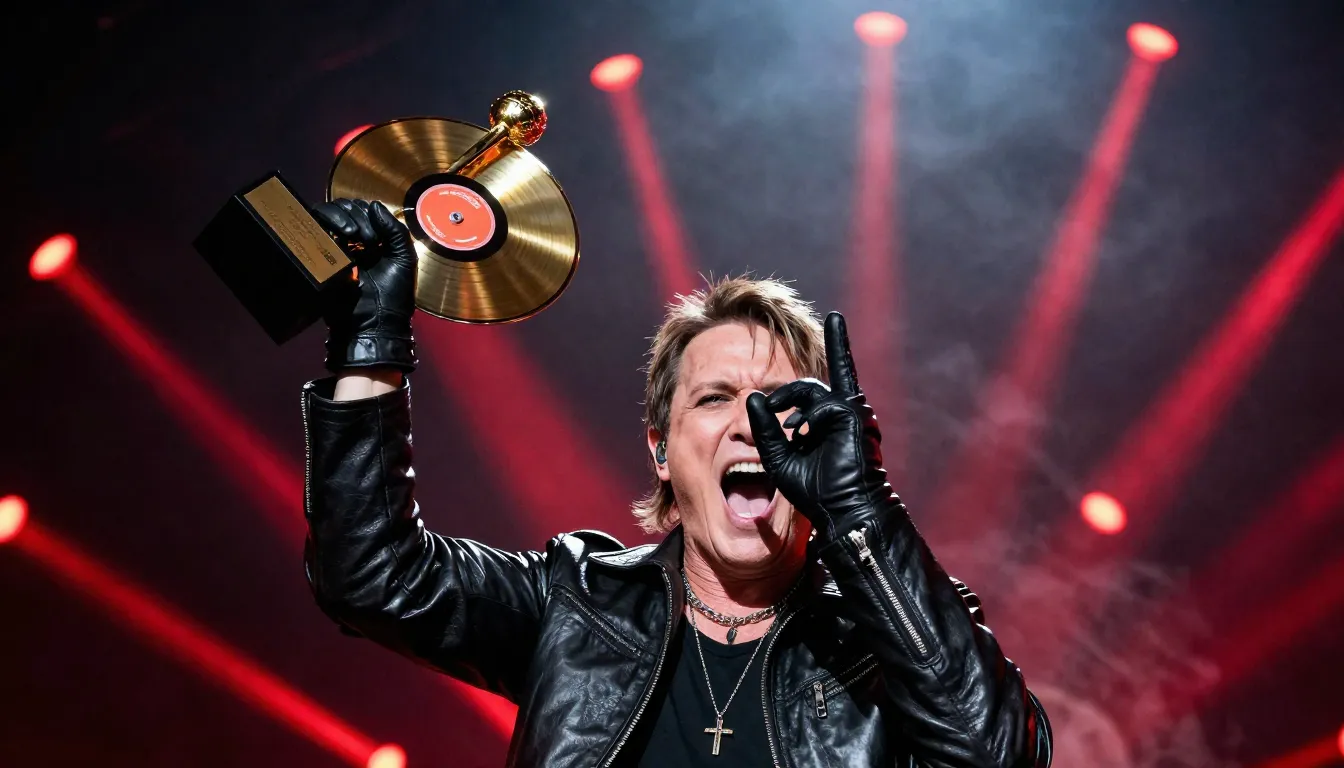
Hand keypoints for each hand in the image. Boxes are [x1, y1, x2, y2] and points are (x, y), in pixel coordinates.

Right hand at [310, 199, 417, 373]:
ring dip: (342, 215)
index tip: (378, 233)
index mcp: (372, 241)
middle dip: (357, 215)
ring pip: (327, 213)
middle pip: (344, 208)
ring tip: (356, 234)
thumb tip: (374, 204)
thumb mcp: (404, 258)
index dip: (369, 213)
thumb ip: (395, 229)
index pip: (363, 210)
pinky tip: (342, 235)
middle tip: (369, 238)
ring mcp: (333, 247)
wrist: (373, 323)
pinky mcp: (317, 255)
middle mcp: (351, 242)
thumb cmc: (393, 296)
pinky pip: (313, 228)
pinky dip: (327, 223)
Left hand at [746, 312, 891, 542]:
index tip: (837, 317)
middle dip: (798, 379)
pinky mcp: (854, 417)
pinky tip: (800, 434)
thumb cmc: (814, 490)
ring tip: (785, 428)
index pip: (830, 377)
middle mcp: (846, 410)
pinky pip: (823, 404)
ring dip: (789, 403)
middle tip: (780, 395)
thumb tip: (751, 397)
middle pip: (811, 383)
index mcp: (832, 418)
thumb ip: (765, 429)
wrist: (842, 510)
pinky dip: (806, 418)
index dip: (838, 344)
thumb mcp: (779, 457)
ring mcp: (852, 412)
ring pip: (811, 389)